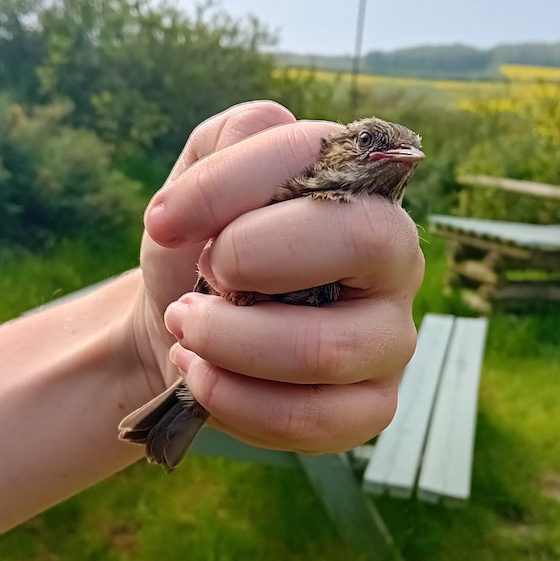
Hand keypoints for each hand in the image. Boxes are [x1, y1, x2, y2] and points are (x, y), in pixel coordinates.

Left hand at [131, 101, 423, 453]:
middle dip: (251, 259)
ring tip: (187, 329)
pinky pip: (312, 418)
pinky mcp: (372, 407)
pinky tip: (202, 376)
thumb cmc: (201, 245)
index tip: (163, 220)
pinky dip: (234, 400)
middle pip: (361, 240)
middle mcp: (396, 257)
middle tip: (200, 275)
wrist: (178, 326)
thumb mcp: (200, 179)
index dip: (228, 187)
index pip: (319, 157)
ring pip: (325, 348)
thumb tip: (259, 143)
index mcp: (360, 186)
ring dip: (229, 341)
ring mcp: (392, 337)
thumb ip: (228, 142)